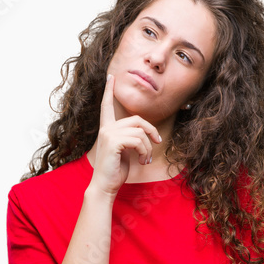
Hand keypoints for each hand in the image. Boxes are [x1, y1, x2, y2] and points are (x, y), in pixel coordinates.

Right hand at [89, 73, 162, 196]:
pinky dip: (145, 152)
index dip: (108, 91)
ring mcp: (108, 134)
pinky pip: (139, 141)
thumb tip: (144, 135)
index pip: (107, 106)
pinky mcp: (113, 142)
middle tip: (158, 143)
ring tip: (146, 159)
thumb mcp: (125, 151)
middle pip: (137, 120)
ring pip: (140, 132)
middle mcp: (106, 129)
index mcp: (107, 129)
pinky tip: (142, 161)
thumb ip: (130, 139)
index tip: (110, 77)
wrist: (105, 185)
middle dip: (151, 131)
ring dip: (149, 148)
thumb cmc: (116, 170)